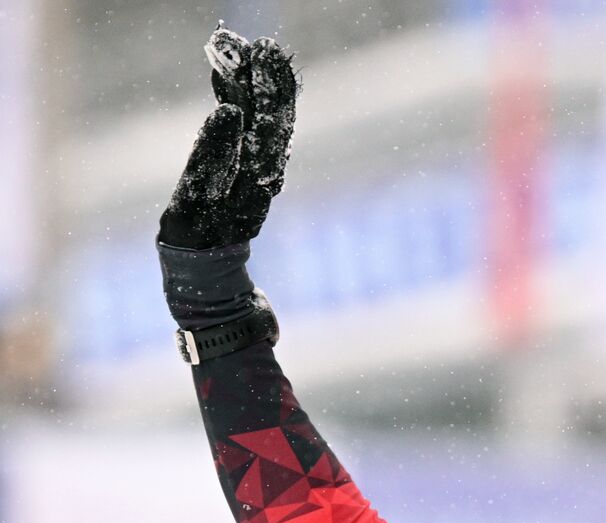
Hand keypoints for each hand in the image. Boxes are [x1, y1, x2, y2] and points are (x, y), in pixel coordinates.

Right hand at [159, 28, 297, 249]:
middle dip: (267, 80)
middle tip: (263, 46)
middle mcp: (265, 168)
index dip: (268, 87)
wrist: (205, 259)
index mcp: (260, 174)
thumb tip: (230, 111)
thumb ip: (214, 153)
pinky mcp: (243, 167)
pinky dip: (236, 99)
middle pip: (271, 118)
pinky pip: (245, 128)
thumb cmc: (198, 231)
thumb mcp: (200, 195)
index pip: (270, 123)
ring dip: (253, 85)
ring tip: (243, 50)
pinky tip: (225, 75)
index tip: (263, 55)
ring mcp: (256, 168)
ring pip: (260, 120)